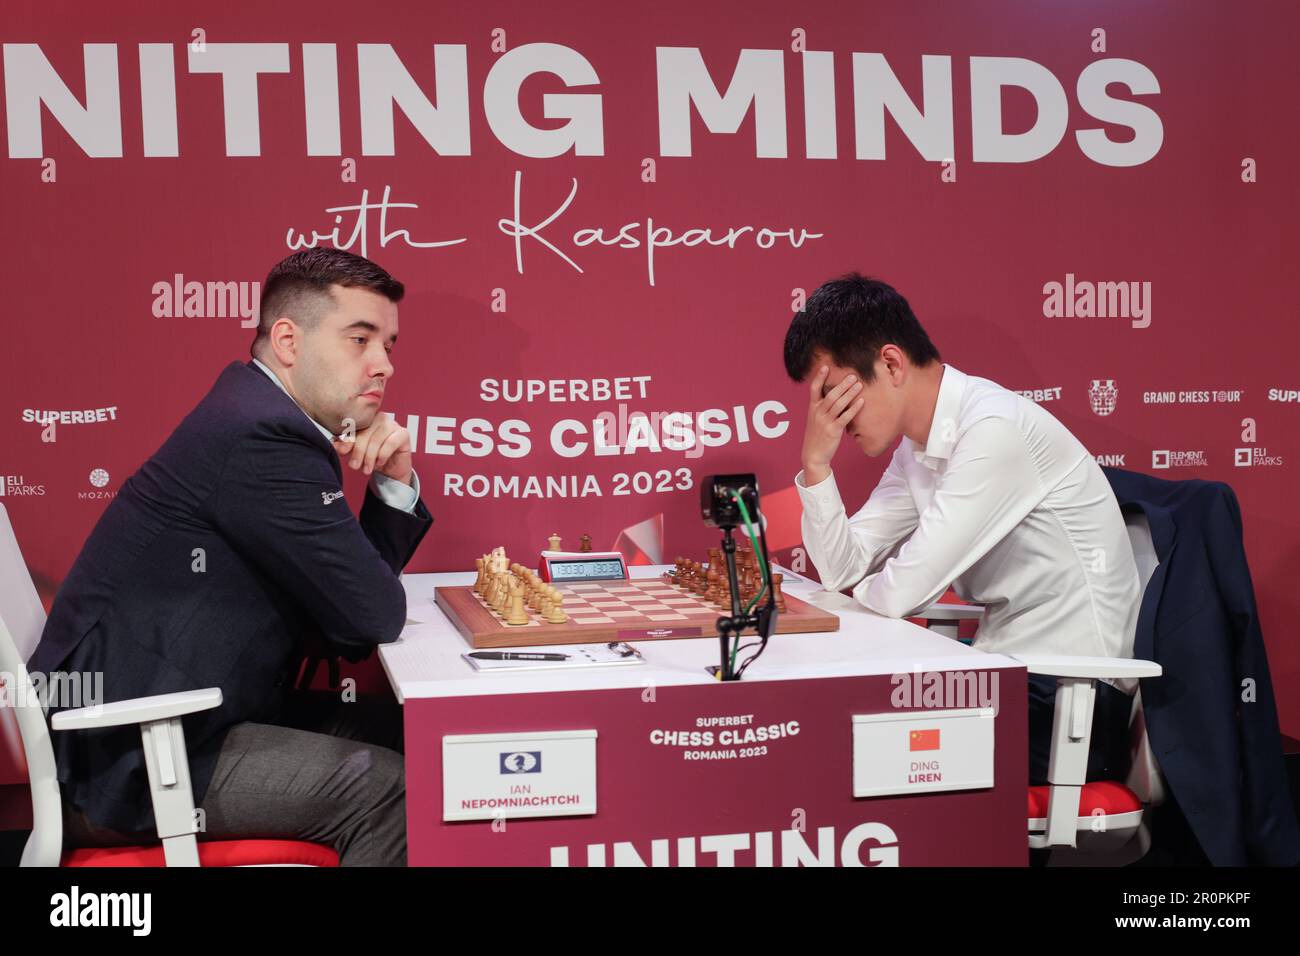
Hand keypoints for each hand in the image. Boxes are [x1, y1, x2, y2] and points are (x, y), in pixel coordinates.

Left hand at [332, 413, 412, 485]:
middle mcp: (379, 418)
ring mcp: (393, 424)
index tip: (342, 452)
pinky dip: (383, 455)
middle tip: (354, 466)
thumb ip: (346, 447)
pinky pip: (391, 443)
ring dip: (370, 456)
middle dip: (358, 452)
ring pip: (377, 439)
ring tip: (366, 469)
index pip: (354, 426)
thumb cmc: (373, 457)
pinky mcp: (403, 434)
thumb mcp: (356, 453)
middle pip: (365, 433)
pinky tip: (379, 463)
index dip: (348, 440)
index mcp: (366, 419)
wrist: (392, 469)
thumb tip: (335, 445)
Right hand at [800, 365, 862, 484]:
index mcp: (812, 409)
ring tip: (859, 385)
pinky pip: (845, 417)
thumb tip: (835, 396)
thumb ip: (822, 408)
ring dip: (850, 393)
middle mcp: (817, 413)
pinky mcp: (833, 430)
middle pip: (830, 395)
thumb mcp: (815, 420)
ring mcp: (825, 422)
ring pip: (838, 404)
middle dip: (842, 384)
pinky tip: (862, 402)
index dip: (819, 377)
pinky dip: (854, 408)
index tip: (826, 366)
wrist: (813, 455)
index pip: (814, 389)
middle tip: (853, 375)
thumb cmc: (817, 436)